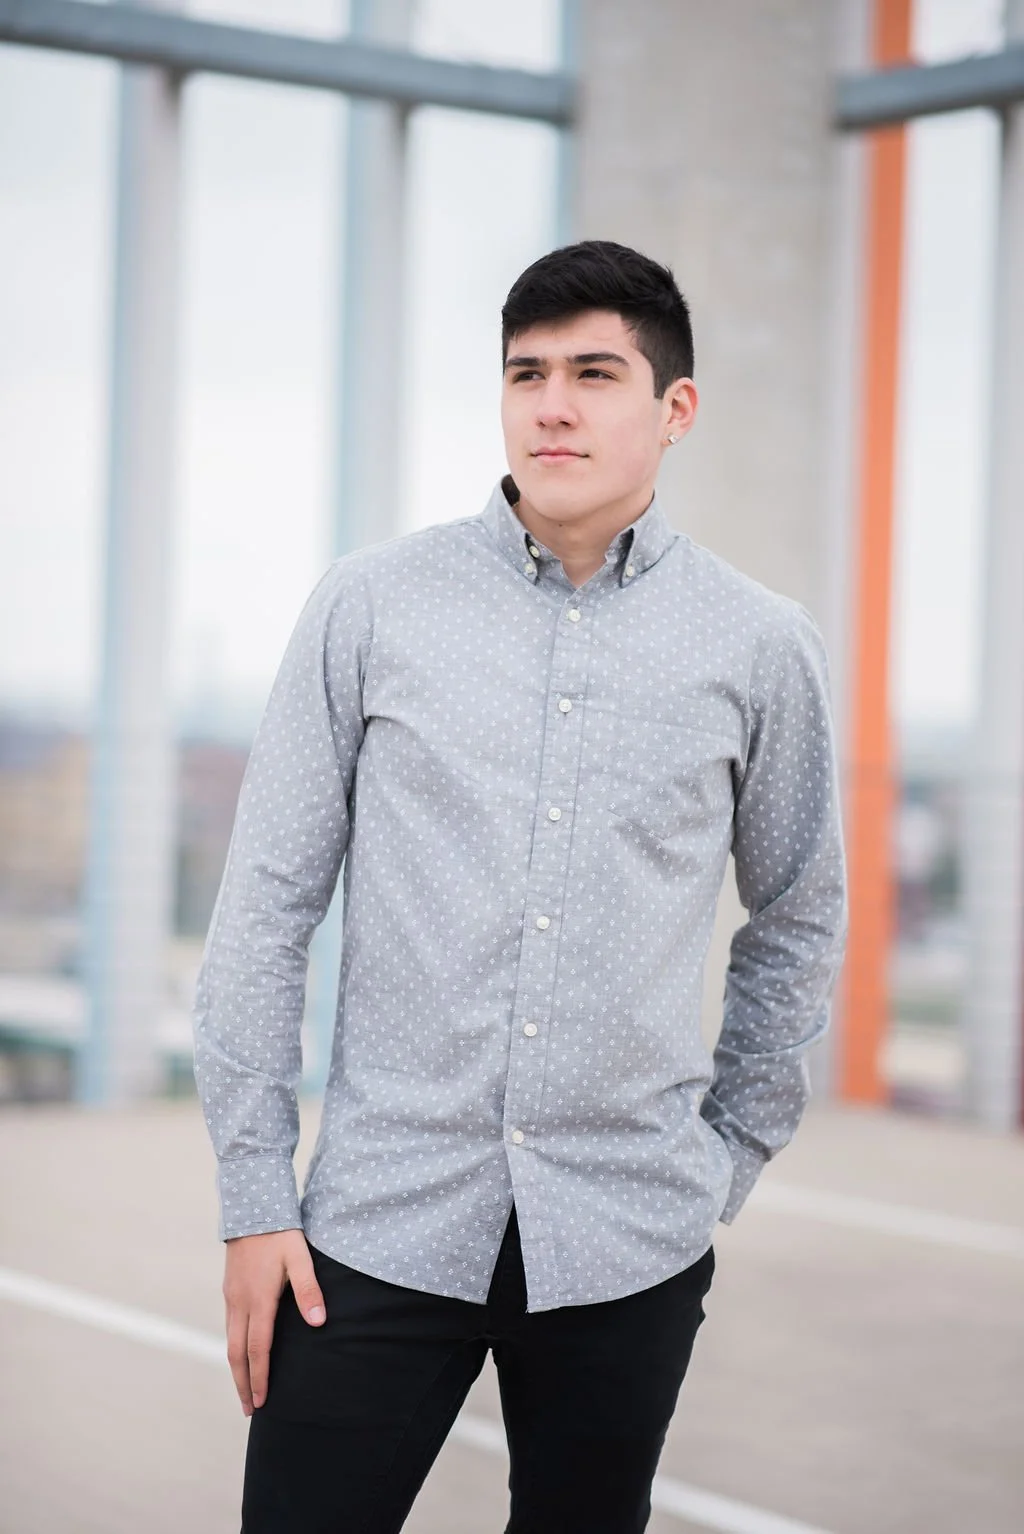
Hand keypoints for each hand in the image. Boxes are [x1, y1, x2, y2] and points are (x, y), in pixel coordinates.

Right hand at [223, 1228, 325, 1415]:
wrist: (251, 1207)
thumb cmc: (280, 1234)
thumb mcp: (300, 1259)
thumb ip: (309, 1291)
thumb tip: (319, 1323)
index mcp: (258, 1301)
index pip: (257, 1349)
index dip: (260, 1377)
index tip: (262, 1402)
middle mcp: (240, 1303)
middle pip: (236, 1354)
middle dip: (243, 1383)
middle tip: (250, 1410)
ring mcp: (231, 1297)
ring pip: (230, 1341)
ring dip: (237, 1368)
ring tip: (246, 1389)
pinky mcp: (230, 1289)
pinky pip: (229, 1326)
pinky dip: (235, 1348)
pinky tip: (242, 1353)